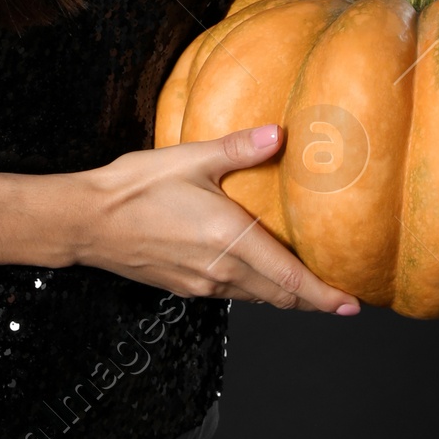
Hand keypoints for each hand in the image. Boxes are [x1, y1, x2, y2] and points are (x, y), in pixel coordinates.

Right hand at [73, 123, 359, 313]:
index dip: (325, 296)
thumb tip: (279, 134)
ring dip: (284, 295)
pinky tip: (256, 272)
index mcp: (230, 239)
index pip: (290, 279)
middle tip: (341, 297)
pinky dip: (256, 289)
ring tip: (307, 287)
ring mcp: (202, 283)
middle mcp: (221, 270)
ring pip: (257, 298)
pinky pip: (232, 293)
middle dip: (313, 300)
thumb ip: (238, 148)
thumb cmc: (134, 189)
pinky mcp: (185, 287)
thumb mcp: (189, 159)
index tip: (352, 304)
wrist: (86, 222)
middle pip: (279, 297)